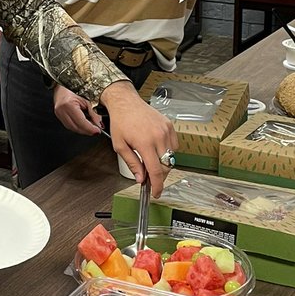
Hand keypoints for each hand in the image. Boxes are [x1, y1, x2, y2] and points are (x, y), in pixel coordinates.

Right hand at [53, 85, 103, 135]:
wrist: (64, 80)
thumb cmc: (75, 86)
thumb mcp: (88, 98)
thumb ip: (94, 113)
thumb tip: (99, 125)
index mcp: (68, 104)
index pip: (81, 122)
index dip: (90, 129)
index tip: (98, 131)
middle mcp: (61, 110)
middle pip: (75, 127)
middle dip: (87, 131)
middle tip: (96, 131)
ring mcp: (58, 113)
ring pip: (72, 128)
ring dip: (82, 129)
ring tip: (91, 127)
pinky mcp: (58, 114)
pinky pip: (68, 124)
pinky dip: (77, 126)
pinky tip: (83, 124)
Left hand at [98, 80, 176, 195]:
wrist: (126, 102)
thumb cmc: (121, 121)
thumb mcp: (120, 146)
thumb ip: (132, 163)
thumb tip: (141, 179)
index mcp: (145, 143)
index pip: (156, 171)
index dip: (157, 185)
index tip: (156, 193)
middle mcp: (158, 136)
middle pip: (166, 166)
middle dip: (159, 176)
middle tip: (150, 178)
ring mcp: (166, 130)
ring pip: (172, 157)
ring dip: (164, 164)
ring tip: (151, 161)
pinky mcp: (169, 126)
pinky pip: (174, 146)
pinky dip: (168, 152)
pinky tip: (157, 150)